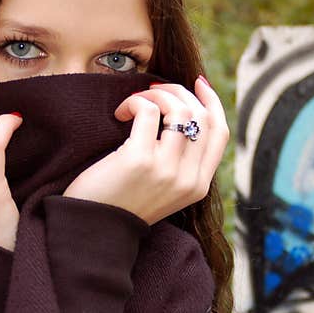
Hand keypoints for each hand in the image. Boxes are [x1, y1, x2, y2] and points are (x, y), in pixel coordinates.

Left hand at [62, 76, 228, 224]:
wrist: (93, 229)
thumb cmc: (122, 202)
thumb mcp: (163, 187)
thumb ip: (180, 161)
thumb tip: (187, 112)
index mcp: (198, 186)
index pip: (220, 133)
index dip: (213, 102)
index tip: (198, 83)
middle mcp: (188, 179)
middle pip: (202, 116)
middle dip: (178, 93)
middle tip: (153, 91)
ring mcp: (166, 170)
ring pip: (179, 109)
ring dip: (155, 94)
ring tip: (135, 102)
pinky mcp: (140, 160)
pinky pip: (148, 110)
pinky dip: (134, 102)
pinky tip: (120, 113)